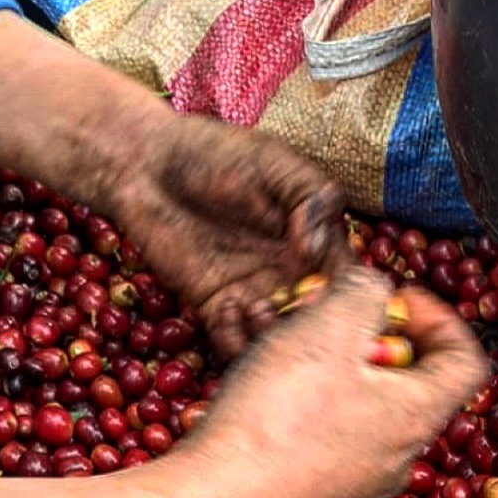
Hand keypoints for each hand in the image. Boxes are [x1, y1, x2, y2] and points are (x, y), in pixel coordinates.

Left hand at [0, 16, 349, 356]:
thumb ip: (311, 198)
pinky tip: (229, 309)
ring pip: (281, 339)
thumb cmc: (215, 153)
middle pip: (320, 321)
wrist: (145, 165)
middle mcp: (292, 275)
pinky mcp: (217, 309)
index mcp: (317, 242)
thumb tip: (319, 249)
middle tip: (296, 310)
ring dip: (276, 337)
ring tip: (256, 307)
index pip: (349, 281)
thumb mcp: (276, 163)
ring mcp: (256, 295)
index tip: (337, 293)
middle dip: (314, 325)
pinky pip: (237, 344)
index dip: (352, 295)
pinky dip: (239, 341)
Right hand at [170, 269, 490, 497]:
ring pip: (359, 403)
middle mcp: (399, 456)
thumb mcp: (328, 327)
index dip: (437, 315)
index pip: (466, 359)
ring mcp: (358, 483)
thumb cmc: (278, 415)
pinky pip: (325, 433)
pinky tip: (262, 384)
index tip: (390, 297)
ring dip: (329, 361)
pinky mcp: (316, 497)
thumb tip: (376, 291)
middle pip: (408, 380)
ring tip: (284, 339)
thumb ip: (365, 292)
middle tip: (325, 313)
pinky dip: (305, 398)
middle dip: (368, 333)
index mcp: (419, 416)